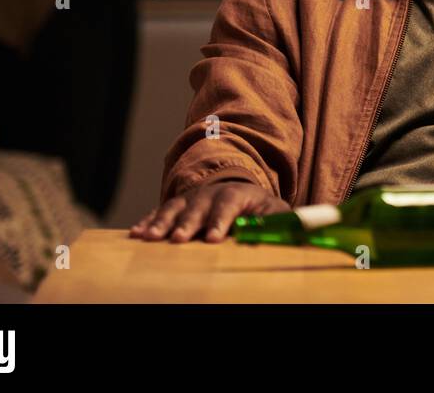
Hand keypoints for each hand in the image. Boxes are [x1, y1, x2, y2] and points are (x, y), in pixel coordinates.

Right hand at [129, 180, 289, 243]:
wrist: (241, 193)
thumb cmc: (261, 210)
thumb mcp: (276, 213)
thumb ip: (283, 222)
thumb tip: (296, 230)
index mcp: (239, 194)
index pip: (229, 204)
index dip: (220, 220)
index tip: (212, 239)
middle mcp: (212, 193)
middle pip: (198, 206)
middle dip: (187, 223)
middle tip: (178, 239)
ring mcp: (192, 199)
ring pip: (174, 208)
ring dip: (161, 222)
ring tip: (148, 237)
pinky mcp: (177, 207)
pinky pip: (160, 212)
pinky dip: (148, 222)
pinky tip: (137, 234)